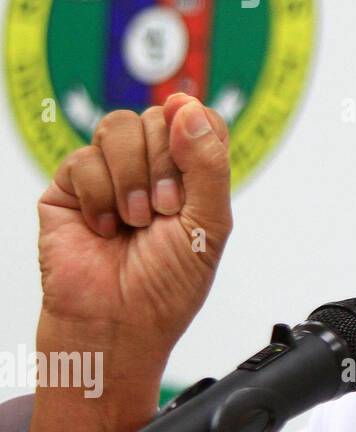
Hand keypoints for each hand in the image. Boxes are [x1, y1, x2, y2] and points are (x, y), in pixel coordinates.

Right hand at [27, 93, 232, 431]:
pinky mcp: (69, 188)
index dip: (195, 126)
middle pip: (159, 117)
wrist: (117, 324)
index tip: (191, 146)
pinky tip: (105, 229)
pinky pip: (83, 159)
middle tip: (165, 210)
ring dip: (132, 177)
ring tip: (136, 221)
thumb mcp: (209, 225)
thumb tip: (188, 107)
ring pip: (119, 127)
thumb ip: (208, 163)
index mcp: (192, 176)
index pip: (198, 120)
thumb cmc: (166, 286)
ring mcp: (109, 175)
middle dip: (165, 165)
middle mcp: (152, 169)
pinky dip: (99, 196)